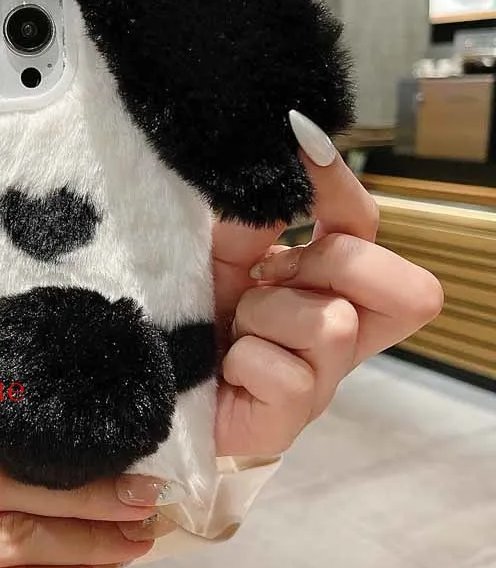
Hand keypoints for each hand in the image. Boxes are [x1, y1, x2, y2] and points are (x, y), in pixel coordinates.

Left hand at [211, 112, 443, 456]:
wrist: (158, 380)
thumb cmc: (194, 315)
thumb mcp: (221, 255)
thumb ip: (257, 219)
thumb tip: (291, 159)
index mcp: (329, 286)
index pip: (368, 229)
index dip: (342, 187)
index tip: (303, 149)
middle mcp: (341, 332)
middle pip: (408, 289)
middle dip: (330, 264)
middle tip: (268, 274)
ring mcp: (322, 381)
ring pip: (334, 324)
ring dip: (266, 313)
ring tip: (234, 327)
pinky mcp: (291, 418)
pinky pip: (285, 372)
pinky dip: (244, 358)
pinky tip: (225, 365)